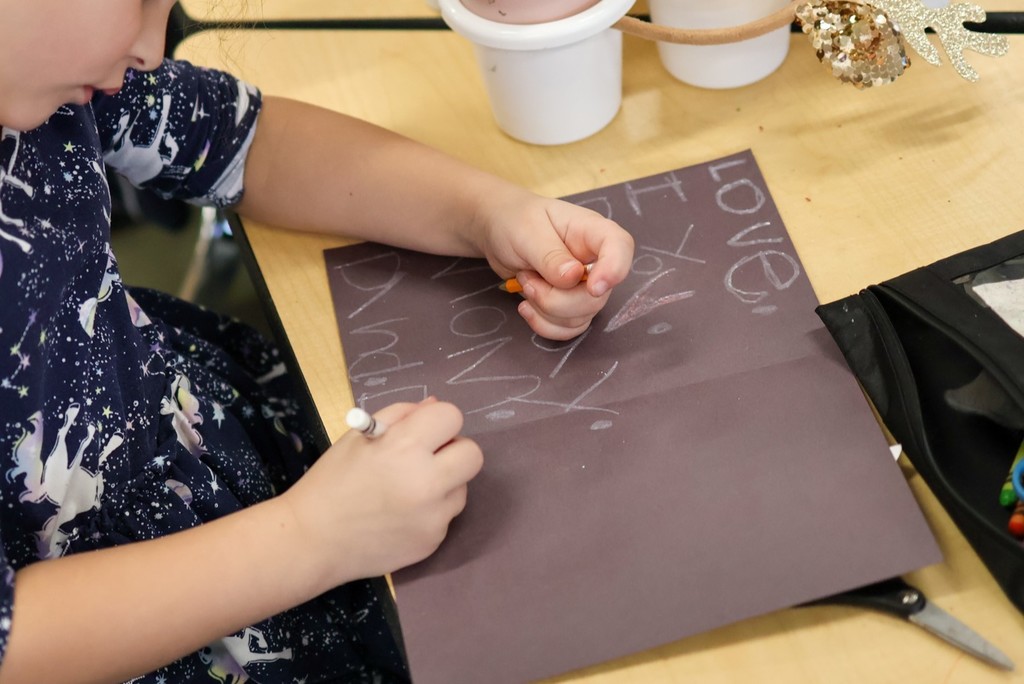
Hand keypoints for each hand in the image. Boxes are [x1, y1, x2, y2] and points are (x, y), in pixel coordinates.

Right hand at [278, 399, 482, 585]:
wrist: (312, 540)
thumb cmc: (331, 481)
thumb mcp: (358, 436)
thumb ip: (400, 415)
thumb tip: (434, 406)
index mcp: (405, 447)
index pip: (451, 416)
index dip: (437, 421)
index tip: (423, 432)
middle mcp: (427, 482)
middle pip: (473, 454)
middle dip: (453, 450)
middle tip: (427, 458)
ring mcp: (434, 516)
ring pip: (462, 487)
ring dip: (444, 483)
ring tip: (407, 490)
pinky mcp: (434, 541)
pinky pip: (446, 516)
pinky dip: (431, 512)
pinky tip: (400, 516)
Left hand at [476, 188, 634, 339]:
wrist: (498, 232)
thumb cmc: (515, 221)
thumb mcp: (527, 231)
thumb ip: (550, 255)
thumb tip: (574, 277)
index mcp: (591, 232)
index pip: (620, 246)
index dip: (614, 269)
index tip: (593, 288)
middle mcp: (594, 261)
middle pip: (597, 297)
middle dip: (556, 300)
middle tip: (527, 280)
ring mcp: (584, 287)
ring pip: (581, 317)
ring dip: (545, 310)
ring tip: (525, 283)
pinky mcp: (571, 305)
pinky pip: (569, 328)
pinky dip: (544, 325)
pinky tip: (526, 307)